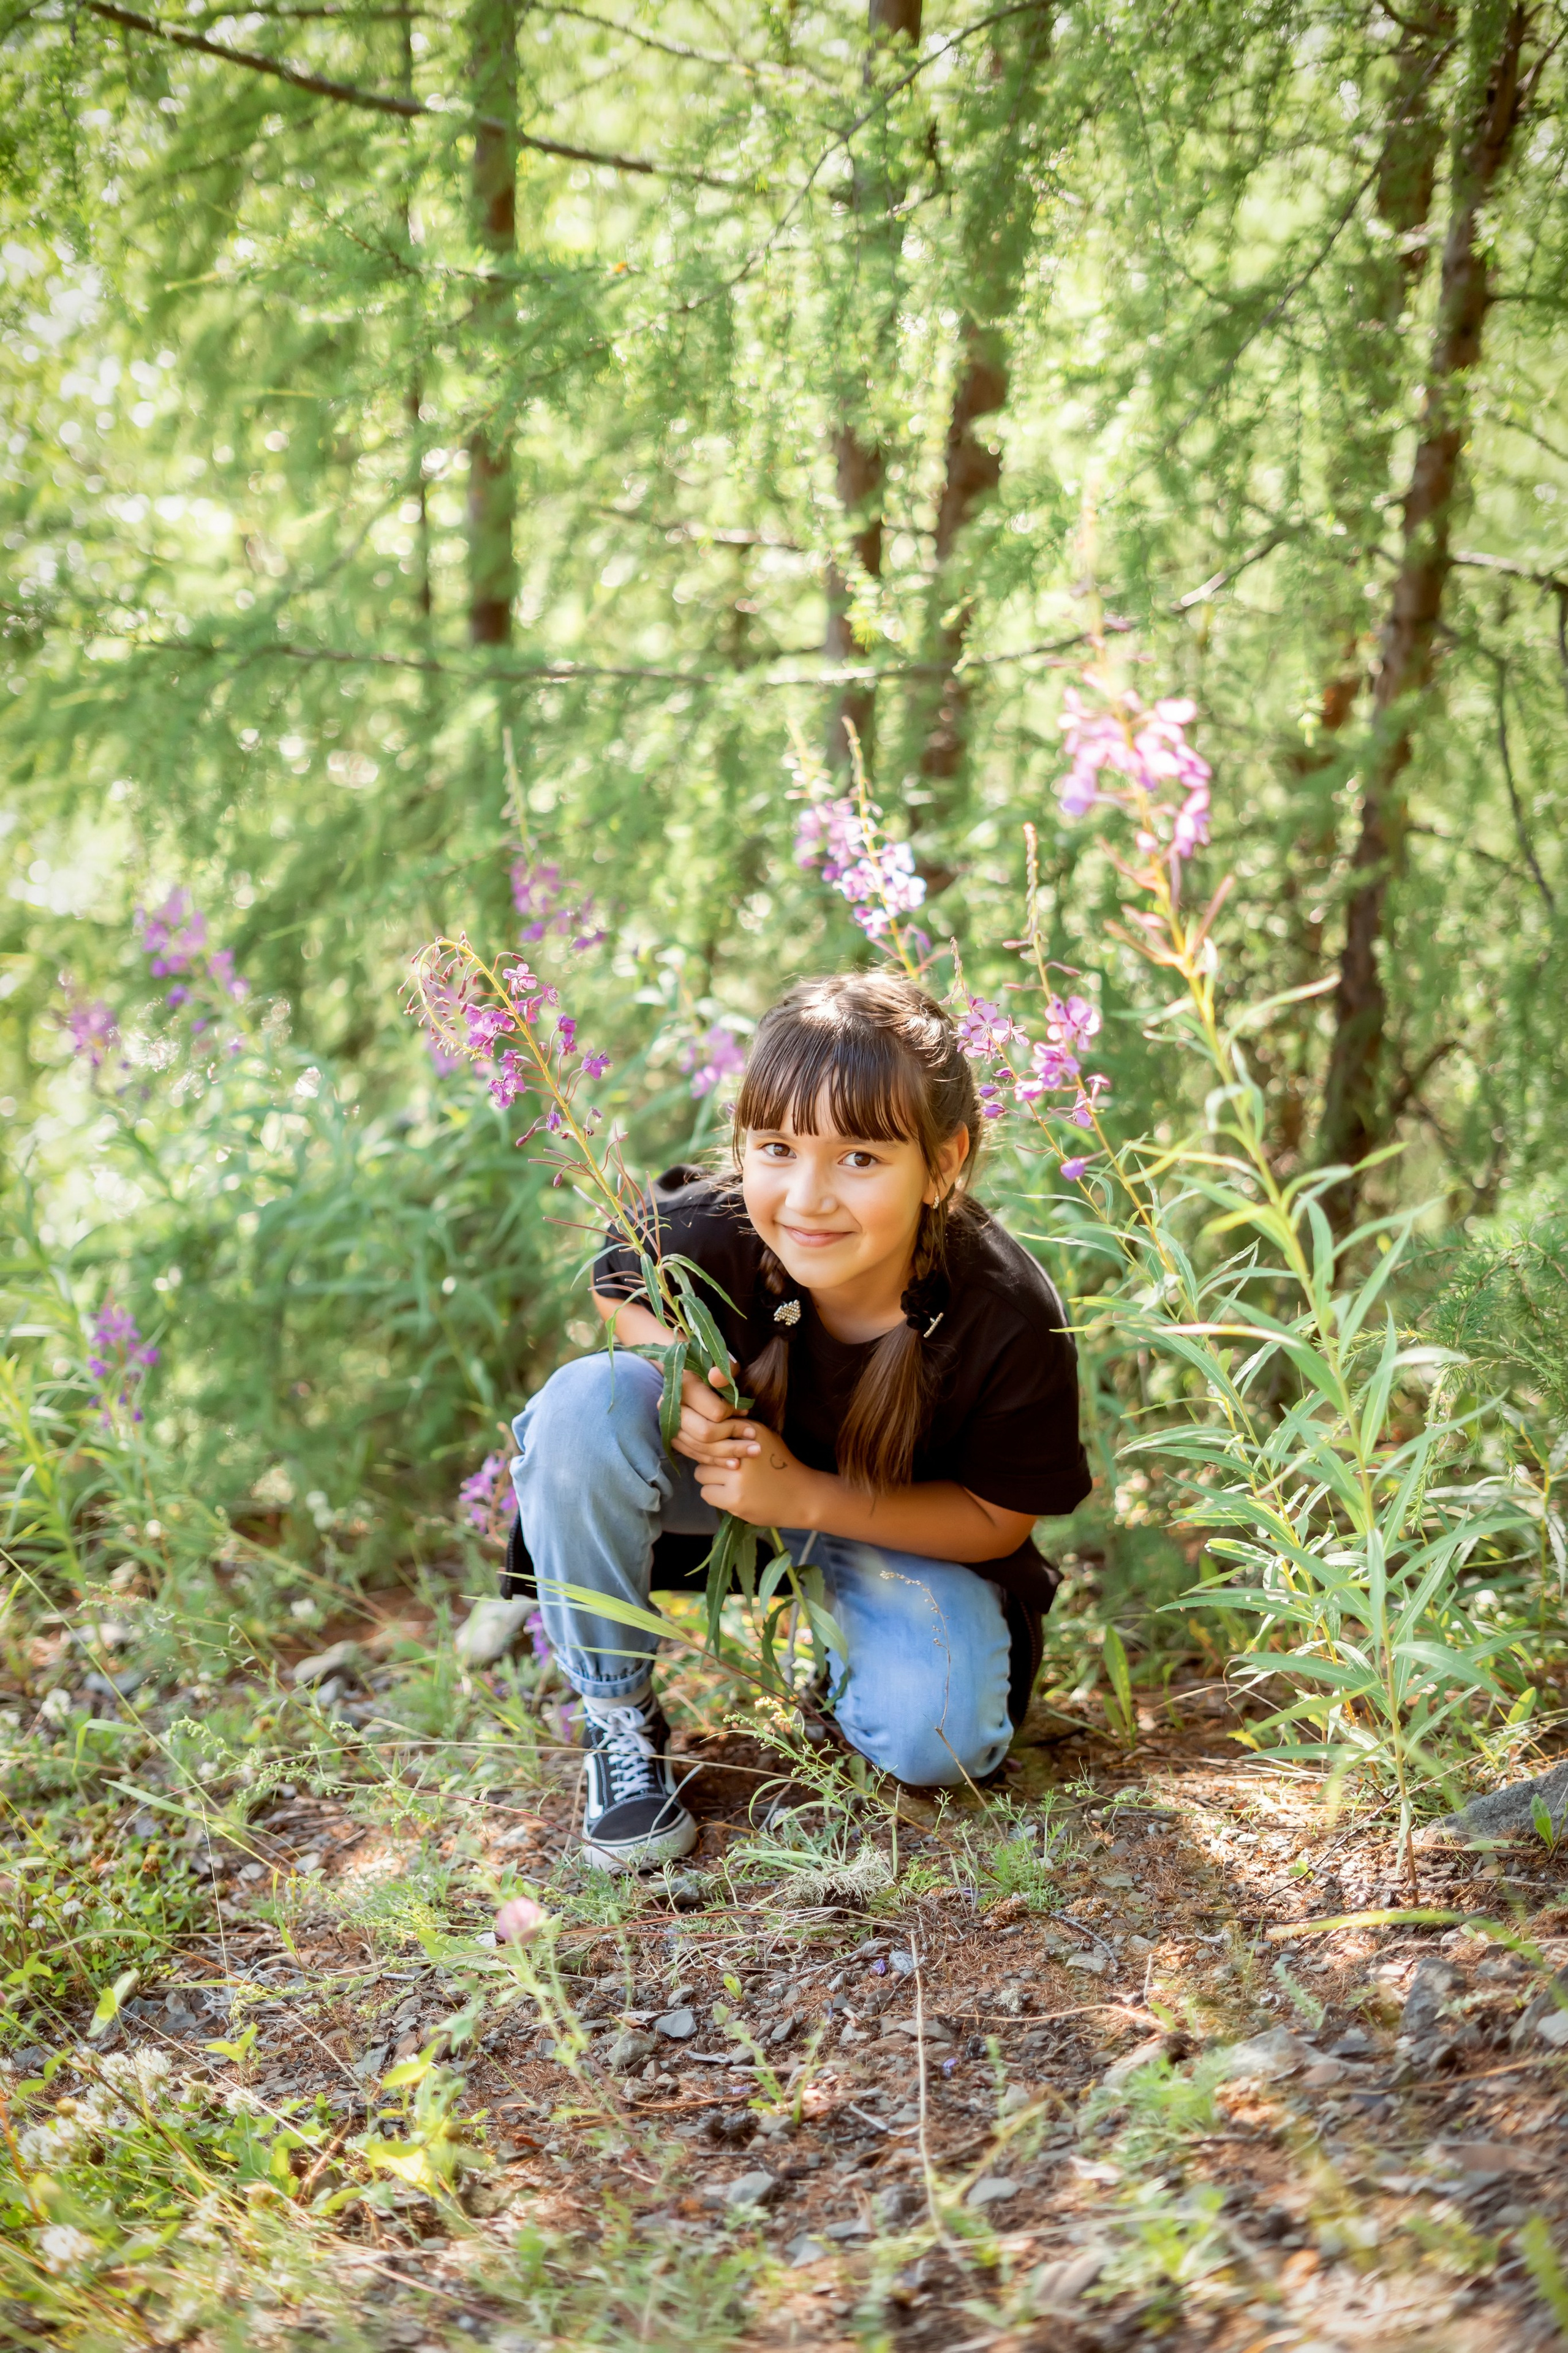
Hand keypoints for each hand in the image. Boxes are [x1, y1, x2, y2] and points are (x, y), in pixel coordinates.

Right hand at [671, 1362, 745, 1463]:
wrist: (687, 1375)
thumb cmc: (710, 1368)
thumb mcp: (720, 1362)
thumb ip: (724, 1369)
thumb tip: (717, 1377)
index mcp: (683, 1387)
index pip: (714, 1411)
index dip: (734, 1415)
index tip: (748, 1412)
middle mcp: (672, 1408)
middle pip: (705, 1434)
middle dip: (733, 1440)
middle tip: (755, 1441)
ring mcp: (670, 1426)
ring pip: (700, 1448)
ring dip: (728, 1454)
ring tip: (752, 1452)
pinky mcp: (674, 1438)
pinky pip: (695, 1454)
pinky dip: (715, 1460)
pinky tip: (734, 1463)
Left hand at [692, 1424, 814, 1528]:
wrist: (803, 1496)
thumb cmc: (780, 1466)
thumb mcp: (765, 1439)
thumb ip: (739, 1430)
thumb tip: (707, 1428)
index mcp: (752, 1432)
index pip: (715, 1431)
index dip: (714, 1443)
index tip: (721, 1451)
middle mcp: (745, 1452)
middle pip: (705, 1453)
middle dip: (712, 1462)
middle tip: (726, 1470)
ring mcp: (739, 1478)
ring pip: (701, 1474)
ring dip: (711, 1479)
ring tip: (728, 1483)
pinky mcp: (735, 1499)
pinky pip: (707, 1493)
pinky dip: (715, 1495)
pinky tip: (730, 1495)